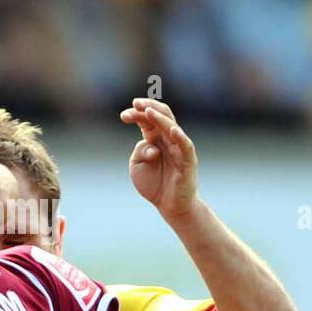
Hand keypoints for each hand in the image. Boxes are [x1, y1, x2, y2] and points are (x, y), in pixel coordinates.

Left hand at [121, 98, 197, 219]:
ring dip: (160, 118)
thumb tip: (151, 146)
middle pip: (161, 116)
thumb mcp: (137, 165)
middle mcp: (169, 139)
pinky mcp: (187, 161)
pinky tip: (171, 130)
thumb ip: (140, 151)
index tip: (124, 115)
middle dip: (148, 108)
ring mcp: (179, 149)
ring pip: (172, 127)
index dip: (137, 114)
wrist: (170, 206)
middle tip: (135, 104)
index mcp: (155, 138)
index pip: (148, 120)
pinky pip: (185, 147)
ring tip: (148, 111)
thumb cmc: (154, 184)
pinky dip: (179, 137)